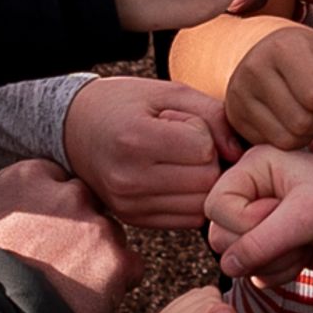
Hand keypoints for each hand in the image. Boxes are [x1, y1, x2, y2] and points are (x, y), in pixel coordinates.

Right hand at [0, 160, 137, 312]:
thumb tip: (22, 200)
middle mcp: (69, 193)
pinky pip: (131, 265)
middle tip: (58, 259)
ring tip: (68, 284)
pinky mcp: (117, 260)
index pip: (58, 180)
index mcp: (30, 176)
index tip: (43, 232)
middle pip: (87, 204)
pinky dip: (117, 281)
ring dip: (97, 254)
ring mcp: (96, 226)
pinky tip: (89, 296)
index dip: (51, 209)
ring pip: (110, 234)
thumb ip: (8, 197)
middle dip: (78, 226)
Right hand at [60, 75, 229, 231]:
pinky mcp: (133, 219)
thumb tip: (239, 151)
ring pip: (200, 204)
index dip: (202, 132)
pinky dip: (190, 200)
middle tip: (183, 142)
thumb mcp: (166, 92)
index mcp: (135, 139)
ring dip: (201, 182)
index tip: (181, 122)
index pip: (203, 149)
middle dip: (207, 159)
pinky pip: (186, 220)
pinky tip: (174, 178)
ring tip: (178, 160)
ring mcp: (129, 205)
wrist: (73, 128)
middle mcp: (129, 178)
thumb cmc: (123, 104)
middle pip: (205, 180)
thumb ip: (211, 114)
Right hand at [205, 145, 312, 287]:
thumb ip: (261, 240)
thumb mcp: (304, 216)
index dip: (242, 222)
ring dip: (273, 261)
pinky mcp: (272, 247)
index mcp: (253, 168)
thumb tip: (227, 265)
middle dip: (259, 246)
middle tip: (295, 234)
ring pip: (238, 259)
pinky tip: (304, 255)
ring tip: (304, 243)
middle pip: (220, 235)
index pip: (216, 206)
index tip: (278, 215)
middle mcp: (251, 193)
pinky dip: (280, 271)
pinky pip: (255, 272)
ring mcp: (260, 223)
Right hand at [224, 26, 312, 151]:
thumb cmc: (311, 57)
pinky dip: (292, 139)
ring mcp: (239, 96)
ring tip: (311, 112)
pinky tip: (294, 120)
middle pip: (303, 122)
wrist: (267, 54)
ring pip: (288, 139)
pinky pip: (273, 145)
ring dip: (310, 133)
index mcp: (284, 48)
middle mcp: (254, 69)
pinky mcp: (234, 117)